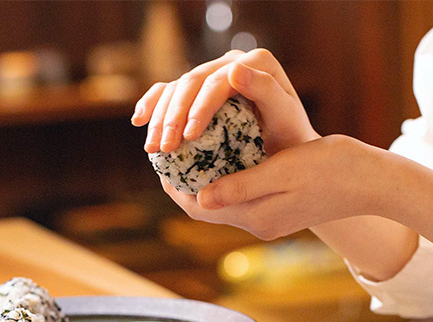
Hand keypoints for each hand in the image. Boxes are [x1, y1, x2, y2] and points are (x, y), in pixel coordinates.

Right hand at [131, 49, 318, 154]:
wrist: (291, 148)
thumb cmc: (292, 138)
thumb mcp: (285, 117)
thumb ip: (266, 91)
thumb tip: (234, 69)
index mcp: (257, 62)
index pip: (218, 81)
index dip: (200, 107)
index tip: (190, 136)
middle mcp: (233, 63)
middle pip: (192, 83)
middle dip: (174, 116)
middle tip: (165, 147)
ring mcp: (215, 73)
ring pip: (177, 88)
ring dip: (160, 117)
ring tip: (153, 148)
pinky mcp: (201, 88)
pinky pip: (170, 91)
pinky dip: (152, 104)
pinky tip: (139, 122)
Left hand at [159, 135, 387, 239]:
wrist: (371, 181)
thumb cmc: (333, 169)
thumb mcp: (285, 171)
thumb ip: (242, 186)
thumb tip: (198, 197)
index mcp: (258, 217)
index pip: (198, 208)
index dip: (173, 185)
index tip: (159, 156)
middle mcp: (260, 222)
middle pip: (205, 206)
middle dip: (184, 180)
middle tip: (172, 146)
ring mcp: (271, 218)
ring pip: (221, 200)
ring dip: (202, 177)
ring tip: (192, 144)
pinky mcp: (281, 208)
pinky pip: (240, 195)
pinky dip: (225, 176)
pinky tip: (224, 151)